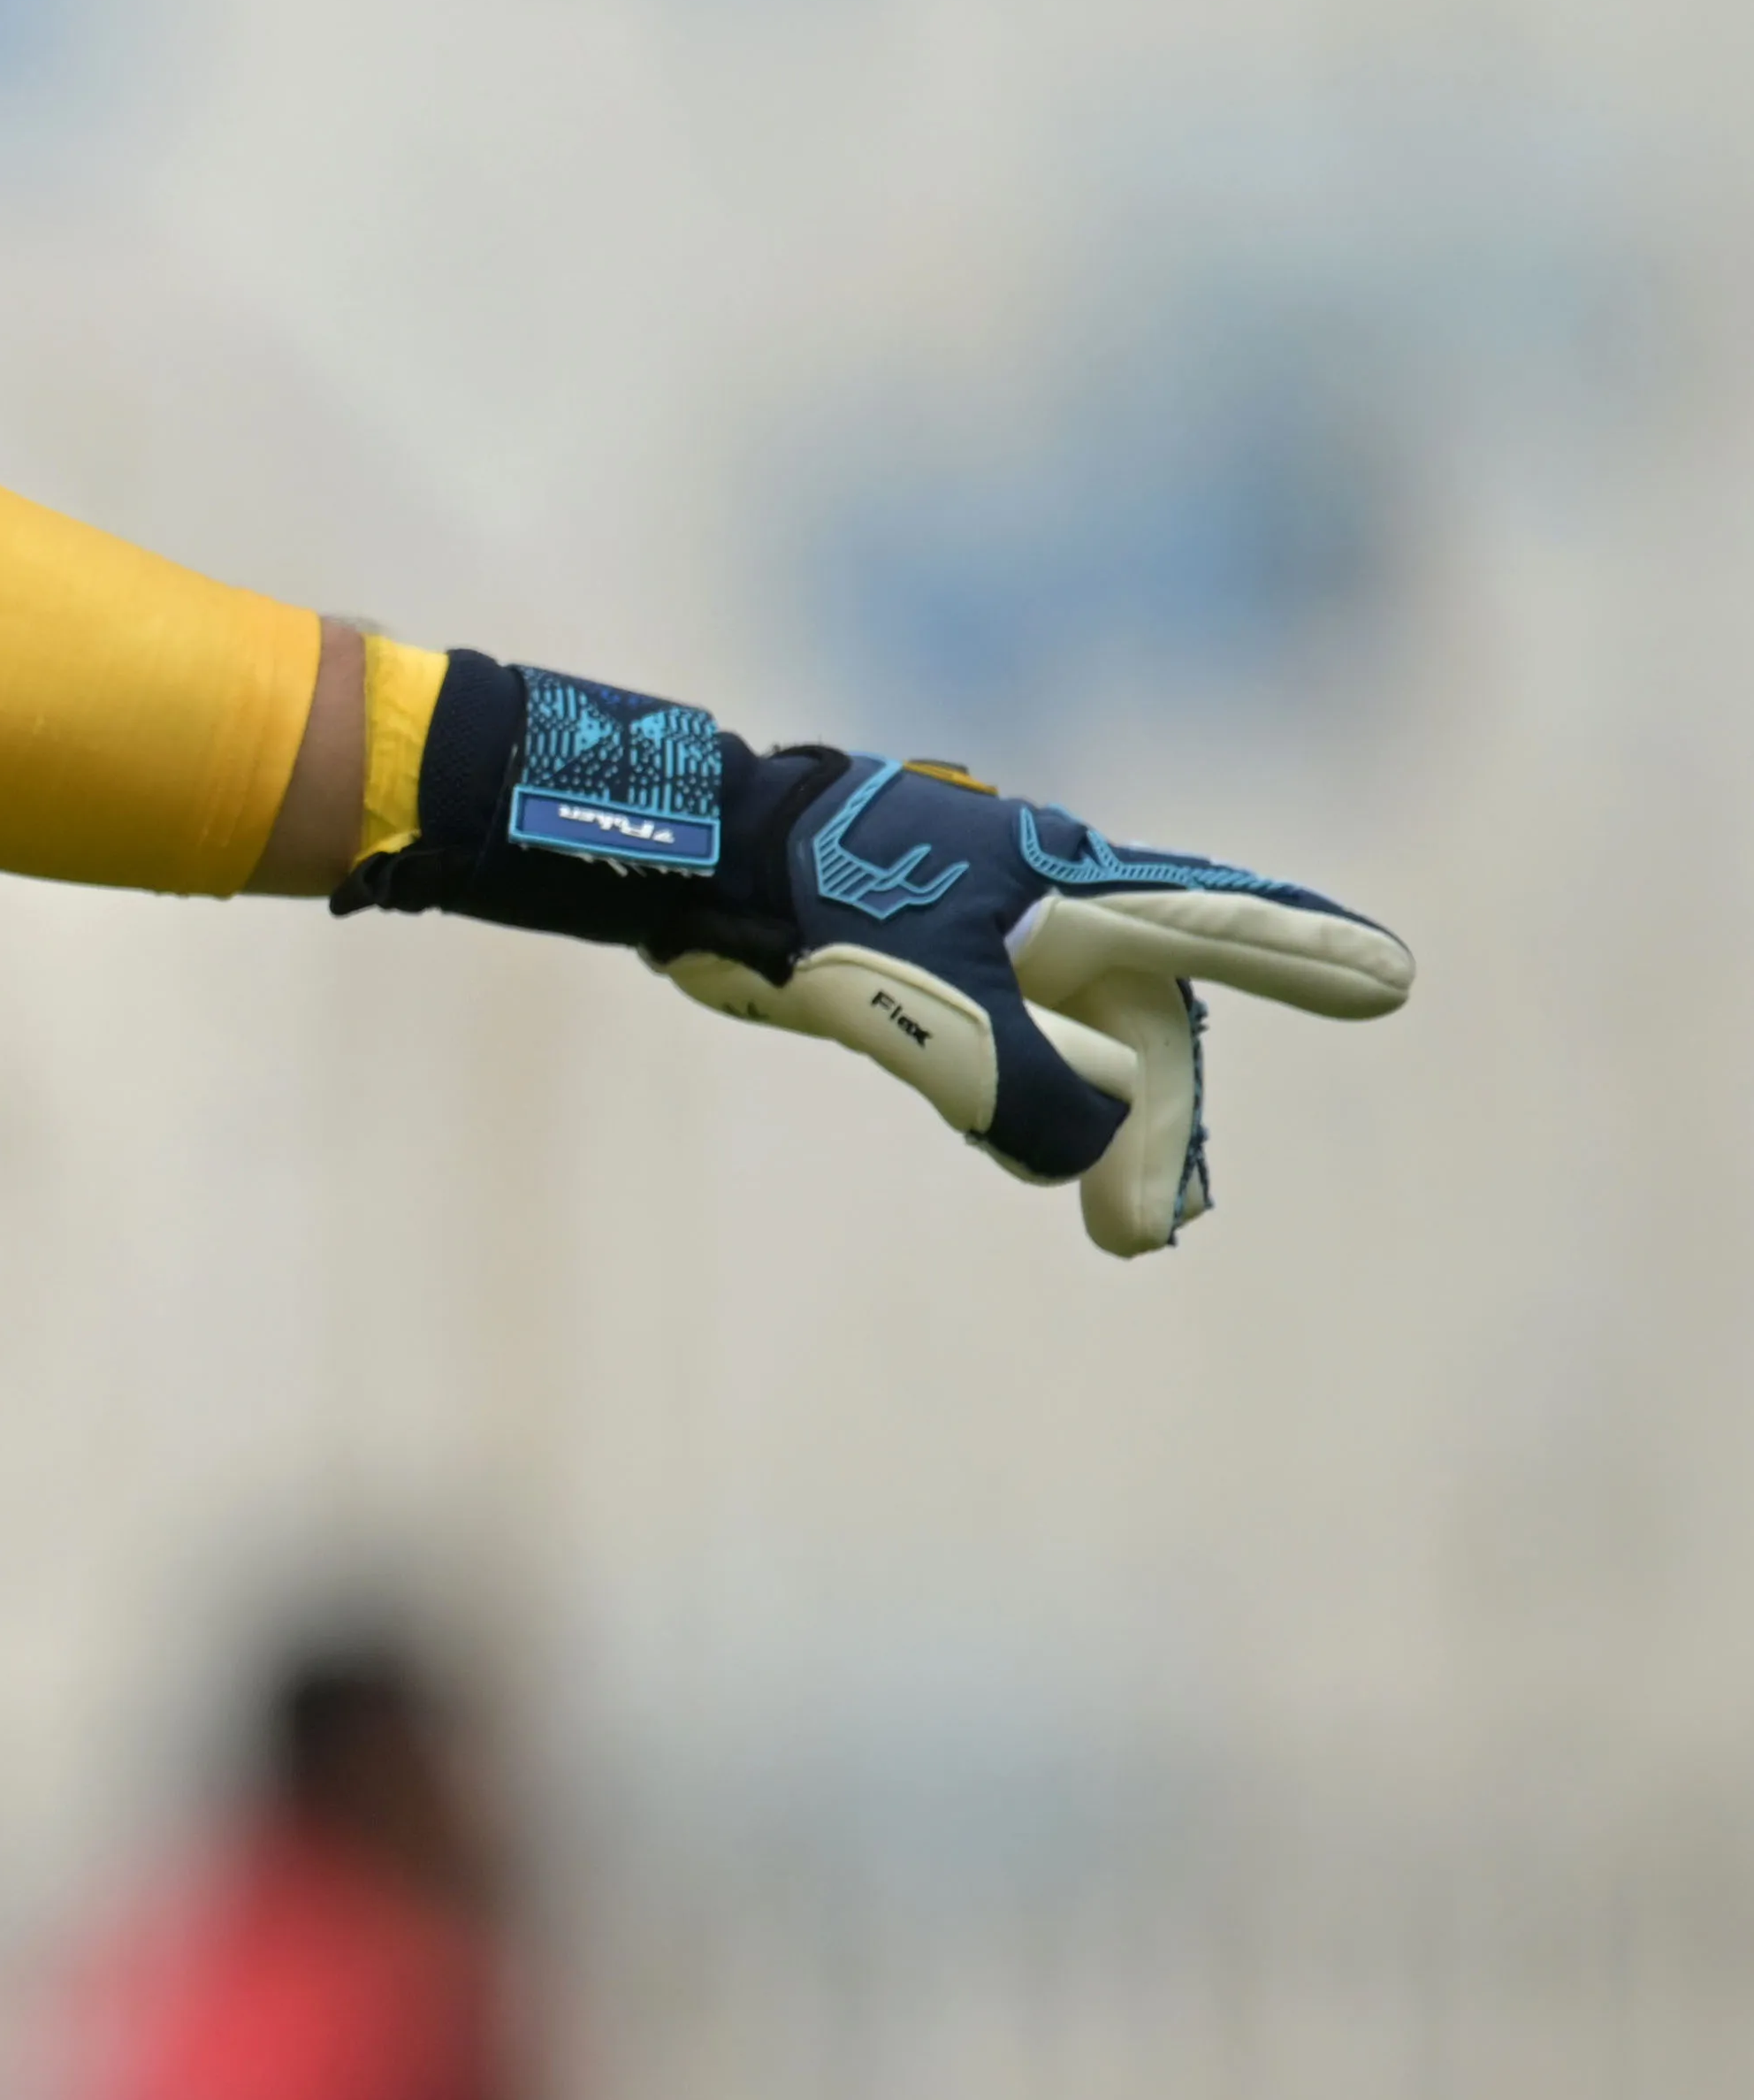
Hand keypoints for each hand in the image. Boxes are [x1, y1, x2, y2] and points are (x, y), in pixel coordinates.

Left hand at [658, 759, 1412, 1256]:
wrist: (703, 863)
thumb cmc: (822, 911)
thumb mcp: (941, 1017)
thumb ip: (1037, 1095)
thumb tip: (1106, 1156)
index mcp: (1072, 882)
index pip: (1216, 922)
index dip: (1306, 957)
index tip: (1395, 981)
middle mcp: (1053, 900)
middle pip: (1152, 1023)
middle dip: (1169, 1131)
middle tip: (1151, 1236)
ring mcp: (999, 931)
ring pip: (1092, 1044)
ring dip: (1112, 1134)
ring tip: (1126, 1231)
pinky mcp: (942, 963)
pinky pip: (1028, 1045)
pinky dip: (1044, 1108)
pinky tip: (1041, 1164)